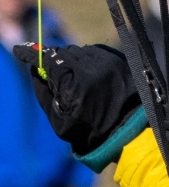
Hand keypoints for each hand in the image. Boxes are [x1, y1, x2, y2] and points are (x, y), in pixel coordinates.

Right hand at [13, 42, 140, 157]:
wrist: (128, 134)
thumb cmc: (90, 132)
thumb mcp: (59, 120)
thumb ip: (43, 92)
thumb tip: (35, 69)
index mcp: (74, 85)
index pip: (48, 60)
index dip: (32, 55)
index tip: (21, 52)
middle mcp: (91, 69)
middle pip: (63, 53)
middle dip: (56, 63)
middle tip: (57, 77)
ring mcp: (108, 63)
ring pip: (79, 51)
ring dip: (73, 62)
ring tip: (79, 81)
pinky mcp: (119, 61)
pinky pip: (96, 52)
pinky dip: (89, 61)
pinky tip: (92, 76)